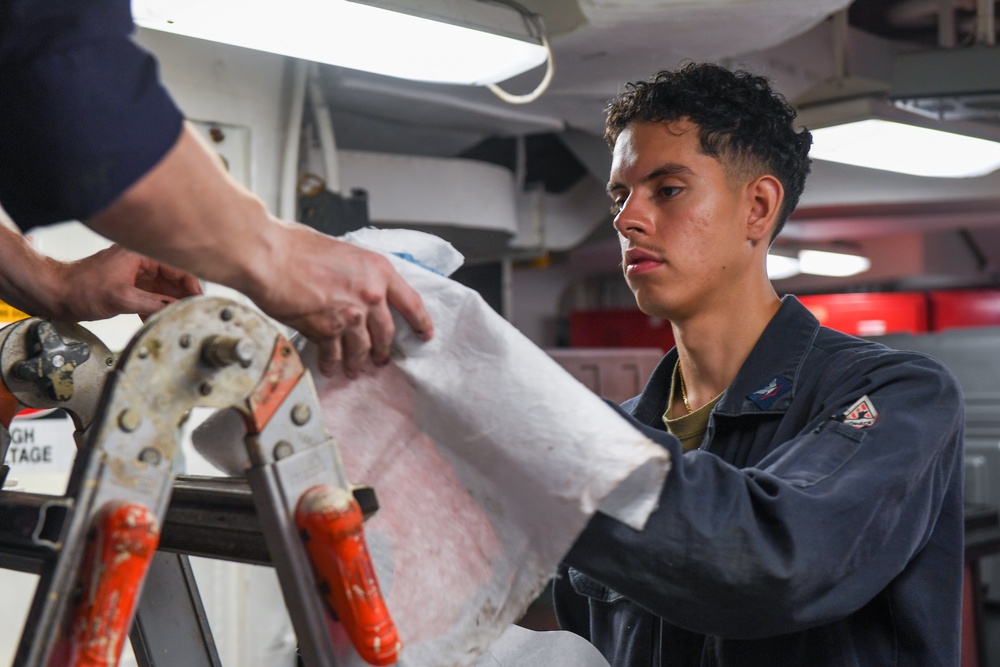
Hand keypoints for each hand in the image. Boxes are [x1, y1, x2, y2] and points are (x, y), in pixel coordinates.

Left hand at [52, 245, 202, 320]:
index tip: (198, 299)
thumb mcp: (122, 299)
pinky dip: (156, 305)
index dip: (191, 284)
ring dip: (169, 302)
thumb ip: (154, 303)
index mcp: (139, 253)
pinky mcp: (128, 284)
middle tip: (191, 309)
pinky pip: (151, 293)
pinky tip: (158, 317)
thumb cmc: (80, 289)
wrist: (55, 294)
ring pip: (163, 286)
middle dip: (182, 294)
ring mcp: (134, 271)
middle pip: (173, 276)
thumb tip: (177, 308)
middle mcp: (139, 259)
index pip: (177, 266)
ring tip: (176, 315)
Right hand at [246, 221, 432, 376]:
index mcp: (378, 270)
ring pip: (362, 349)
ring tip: (354, 369)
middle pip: (386, 332)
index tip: (425, 333)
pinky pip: (334, 355)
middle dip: (383, 350)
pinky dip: (332, 364)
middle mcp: (370, 295)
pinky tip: (330, 367)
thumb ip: (355, 272)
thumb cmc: (295, 247)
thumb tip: (352, 283)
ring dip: (358, 362)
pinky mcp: (328, 331)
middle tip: (381, 359)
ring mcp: (351, 315)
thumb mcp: (341, 251)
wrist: (269, 257)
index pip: (411, 302)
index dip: (421, 321)